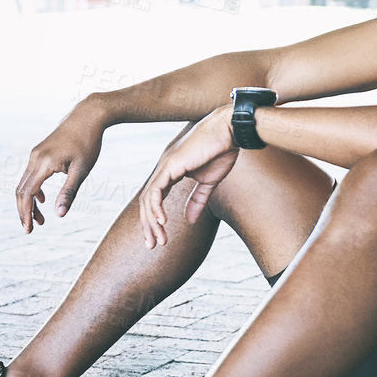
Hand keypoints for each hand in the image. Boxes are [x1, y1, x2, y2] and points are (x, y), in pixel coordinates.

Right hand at [16, 102, 105, 232]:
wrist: (87, 115)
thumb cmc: (88, 142)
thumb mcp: (81, 170)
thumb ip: (69, 192)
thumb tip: (59, 215)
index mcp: (44, 163)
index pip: (27, 193)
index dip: (25, 213)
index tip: (29, 230)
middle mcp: (35, 158)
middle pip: (21, 190)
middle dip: (24, 211)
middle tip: (31, 229)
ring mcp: (35, 154)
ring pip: (25, 183)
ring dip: (29, 202)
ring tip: (40, 219)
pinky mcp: (39, 152)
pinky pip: (30, 175)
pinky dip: (33, 190)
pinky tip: (42, 200)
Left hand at [139, 106, 237, 248]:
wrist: (229, 131)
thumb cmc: (221, 151)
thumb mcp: (208, 182)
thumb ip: (197, 200)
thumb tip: (190, 221)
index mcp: (171, 171)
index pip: (156, 199)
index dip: (155, 220)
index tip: (160, 239)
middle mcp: (164, 168)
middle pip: (148, 201)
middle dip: (149, 226)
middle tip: (152, 246)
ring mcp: (165, 166)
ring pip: (149, 198)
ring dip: (152, 222)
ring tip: (158, 240)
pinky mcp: (171, 165)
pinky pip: (156, 190)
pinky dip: (156, 207)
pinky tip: (162, 222)